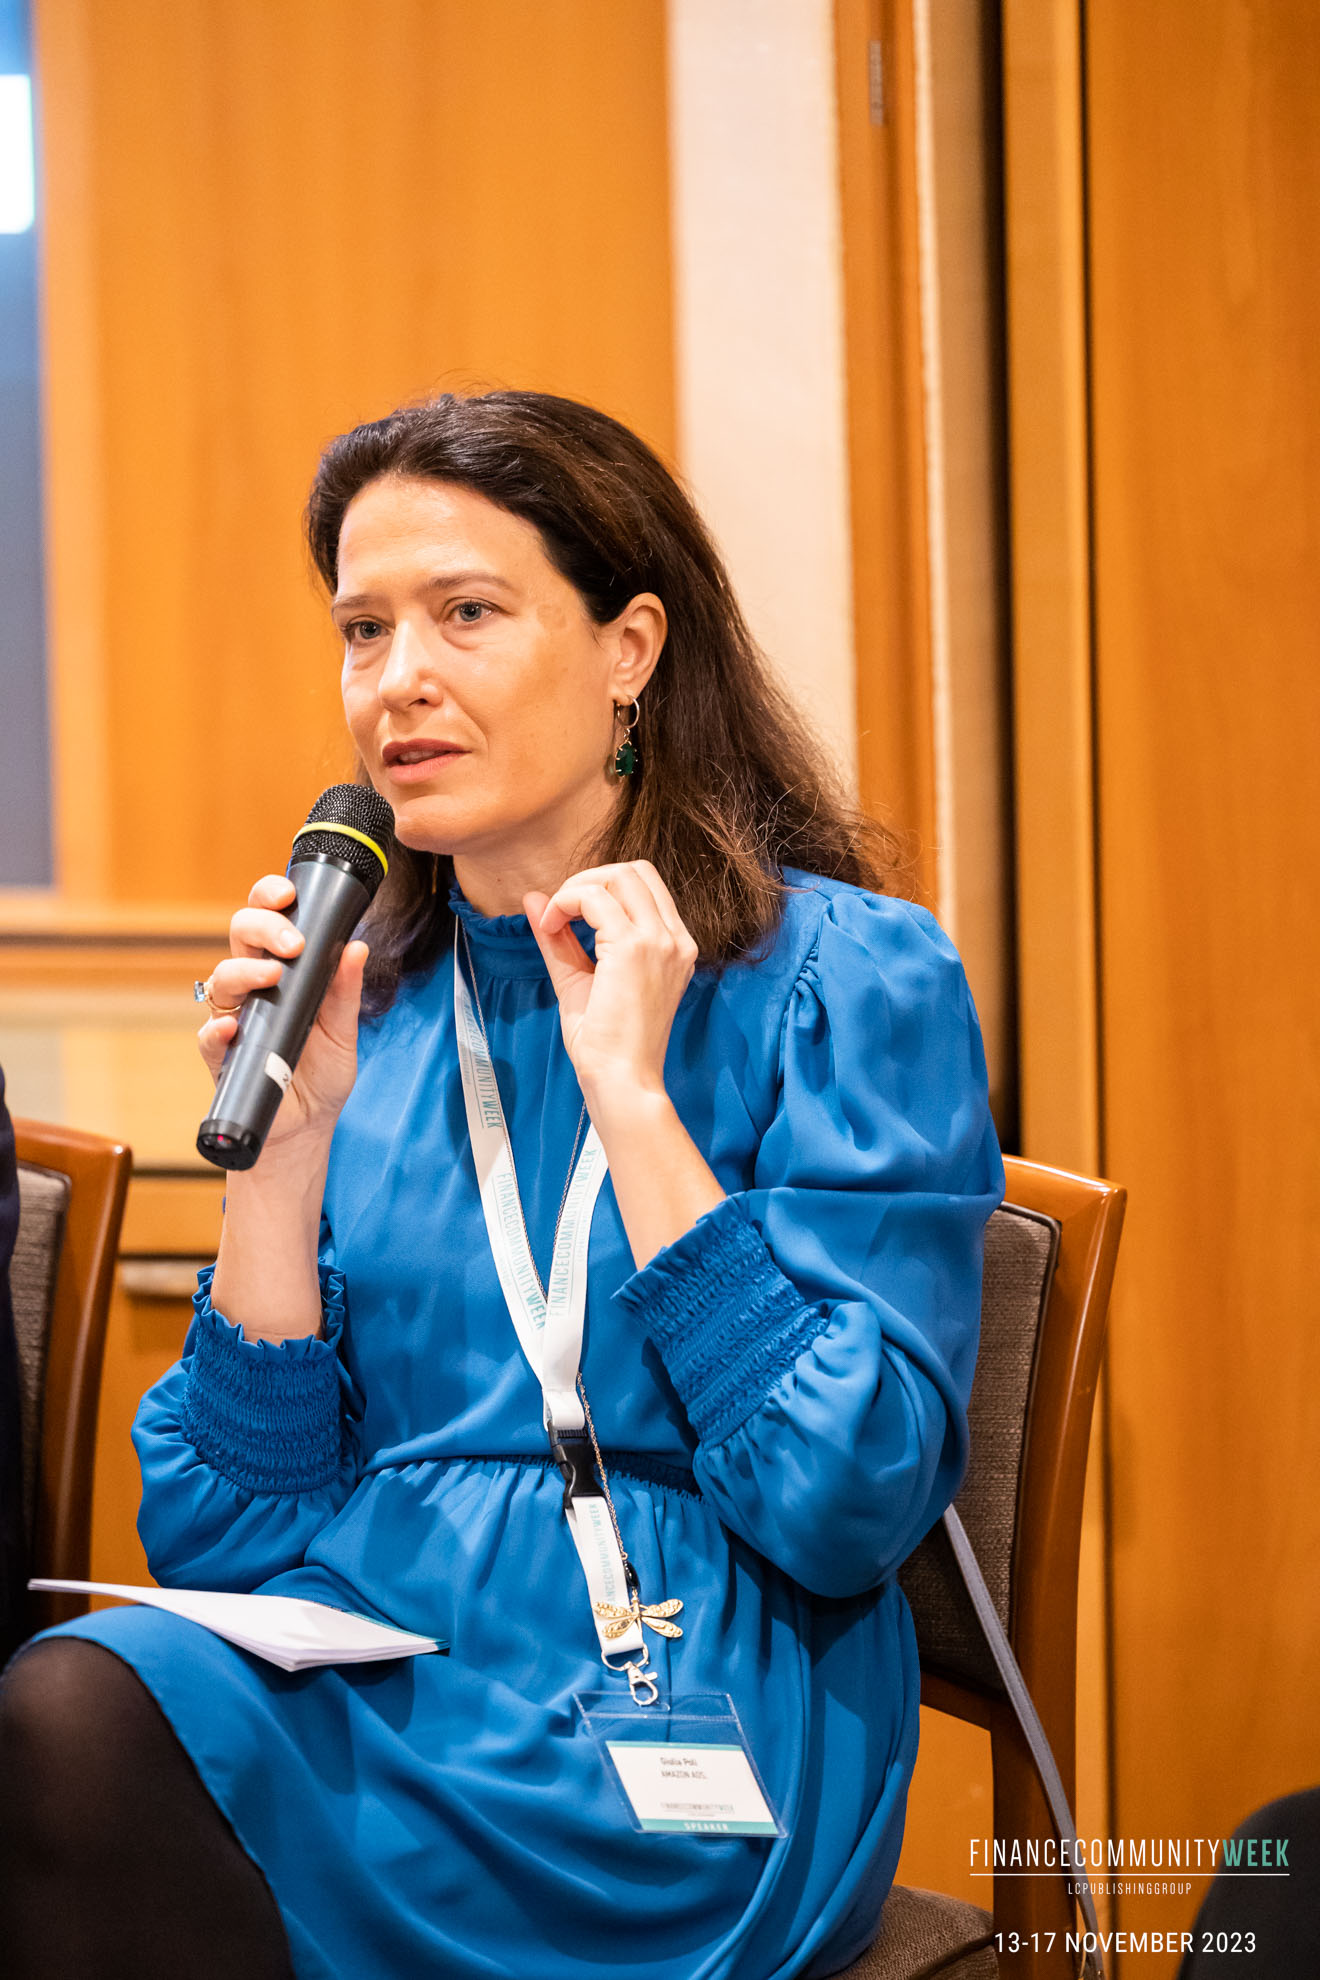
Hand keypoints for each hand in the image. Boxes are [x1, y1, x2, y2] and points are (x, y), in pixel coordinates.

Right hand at [197, 873, 367, 1154]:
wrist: (308, 1124)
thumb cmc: (322, 1072)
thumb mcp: (343, 1030)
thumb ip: (346, 991)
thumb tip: (357, 947)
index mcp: (282, 970)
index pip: (266, 921)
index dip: (269, 898)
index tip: (288, 893)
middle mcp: (253, 987)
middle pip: (238, 937)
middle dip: (261, 927)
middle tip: (291, 942)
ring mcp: (234, 1019)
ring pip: (221, 978)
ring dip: (243, 972)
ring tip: (272, 977)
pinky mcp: (222, 1056)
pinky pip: (209, 1036)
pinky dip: (218, 1030)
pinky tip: (233, 1029)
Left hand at [524, 861, 698, 1106]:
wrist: (621, 1079)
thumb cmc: (607, 1042)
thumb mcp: (580, 979)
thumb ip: (560, 939)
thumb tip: (533, 897)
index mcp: (674, 946)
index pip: (643, 887)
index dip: (600, 889)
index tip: (567, 919)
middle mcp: (675, 939)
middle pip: (634, 870)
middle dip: (588, 880)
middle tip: (559, 912)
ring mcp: (660, 941)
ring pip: (618, 876)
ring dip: (576, 888)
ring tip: (554, 921)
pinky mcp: (636, 948)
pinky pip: (595, 898)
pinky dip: (566, 903)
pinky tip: (551, 927)